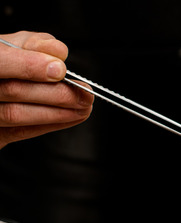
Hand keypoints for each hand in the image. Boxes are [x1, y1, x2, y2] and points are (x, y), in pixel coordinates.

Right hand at [0, 31, 92, 147]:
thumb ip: (35, 45)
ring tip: (84, 107)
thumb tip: (59, 53)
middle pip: (13, 90)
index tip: (60, 70)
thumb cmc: (6, 61)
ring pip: (15, 114)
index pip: (1, 62)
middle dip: (55, 93)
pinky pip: (19, 131)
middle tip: (85, 94)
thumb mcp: (15, 44)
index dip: (30, 66)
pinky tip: (71, 117)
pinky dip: (49, 124)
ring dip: (57, 113)